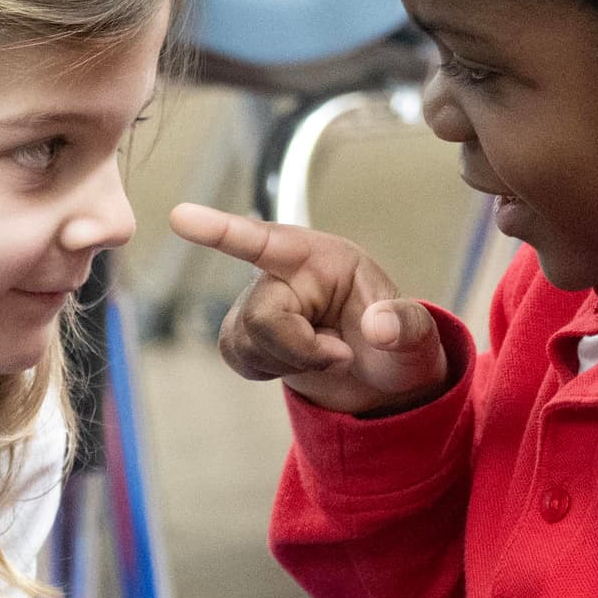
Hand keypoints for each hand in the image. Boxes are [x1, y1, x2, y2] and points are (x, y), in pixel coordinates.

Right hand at [168, 202, 448, 417]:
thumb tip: (379, 326)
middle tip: (341, 356)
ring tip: (325, 356)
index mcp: (323, 257)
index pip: (267, 241)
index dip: (222, 231)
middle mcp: (284, 272)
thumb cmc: (398, 346)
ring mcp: (259, 301)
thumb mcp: (417, 338)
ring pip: (245, 341)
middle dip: (299, 350)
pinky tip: (296, 363)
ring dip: (288, 363)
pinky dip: (268, 370)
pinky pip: (236, 355)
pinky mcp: (244, 331)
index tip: (181, 216)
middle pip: (261, 317)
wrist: (380, 381)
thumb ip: (406, 326)